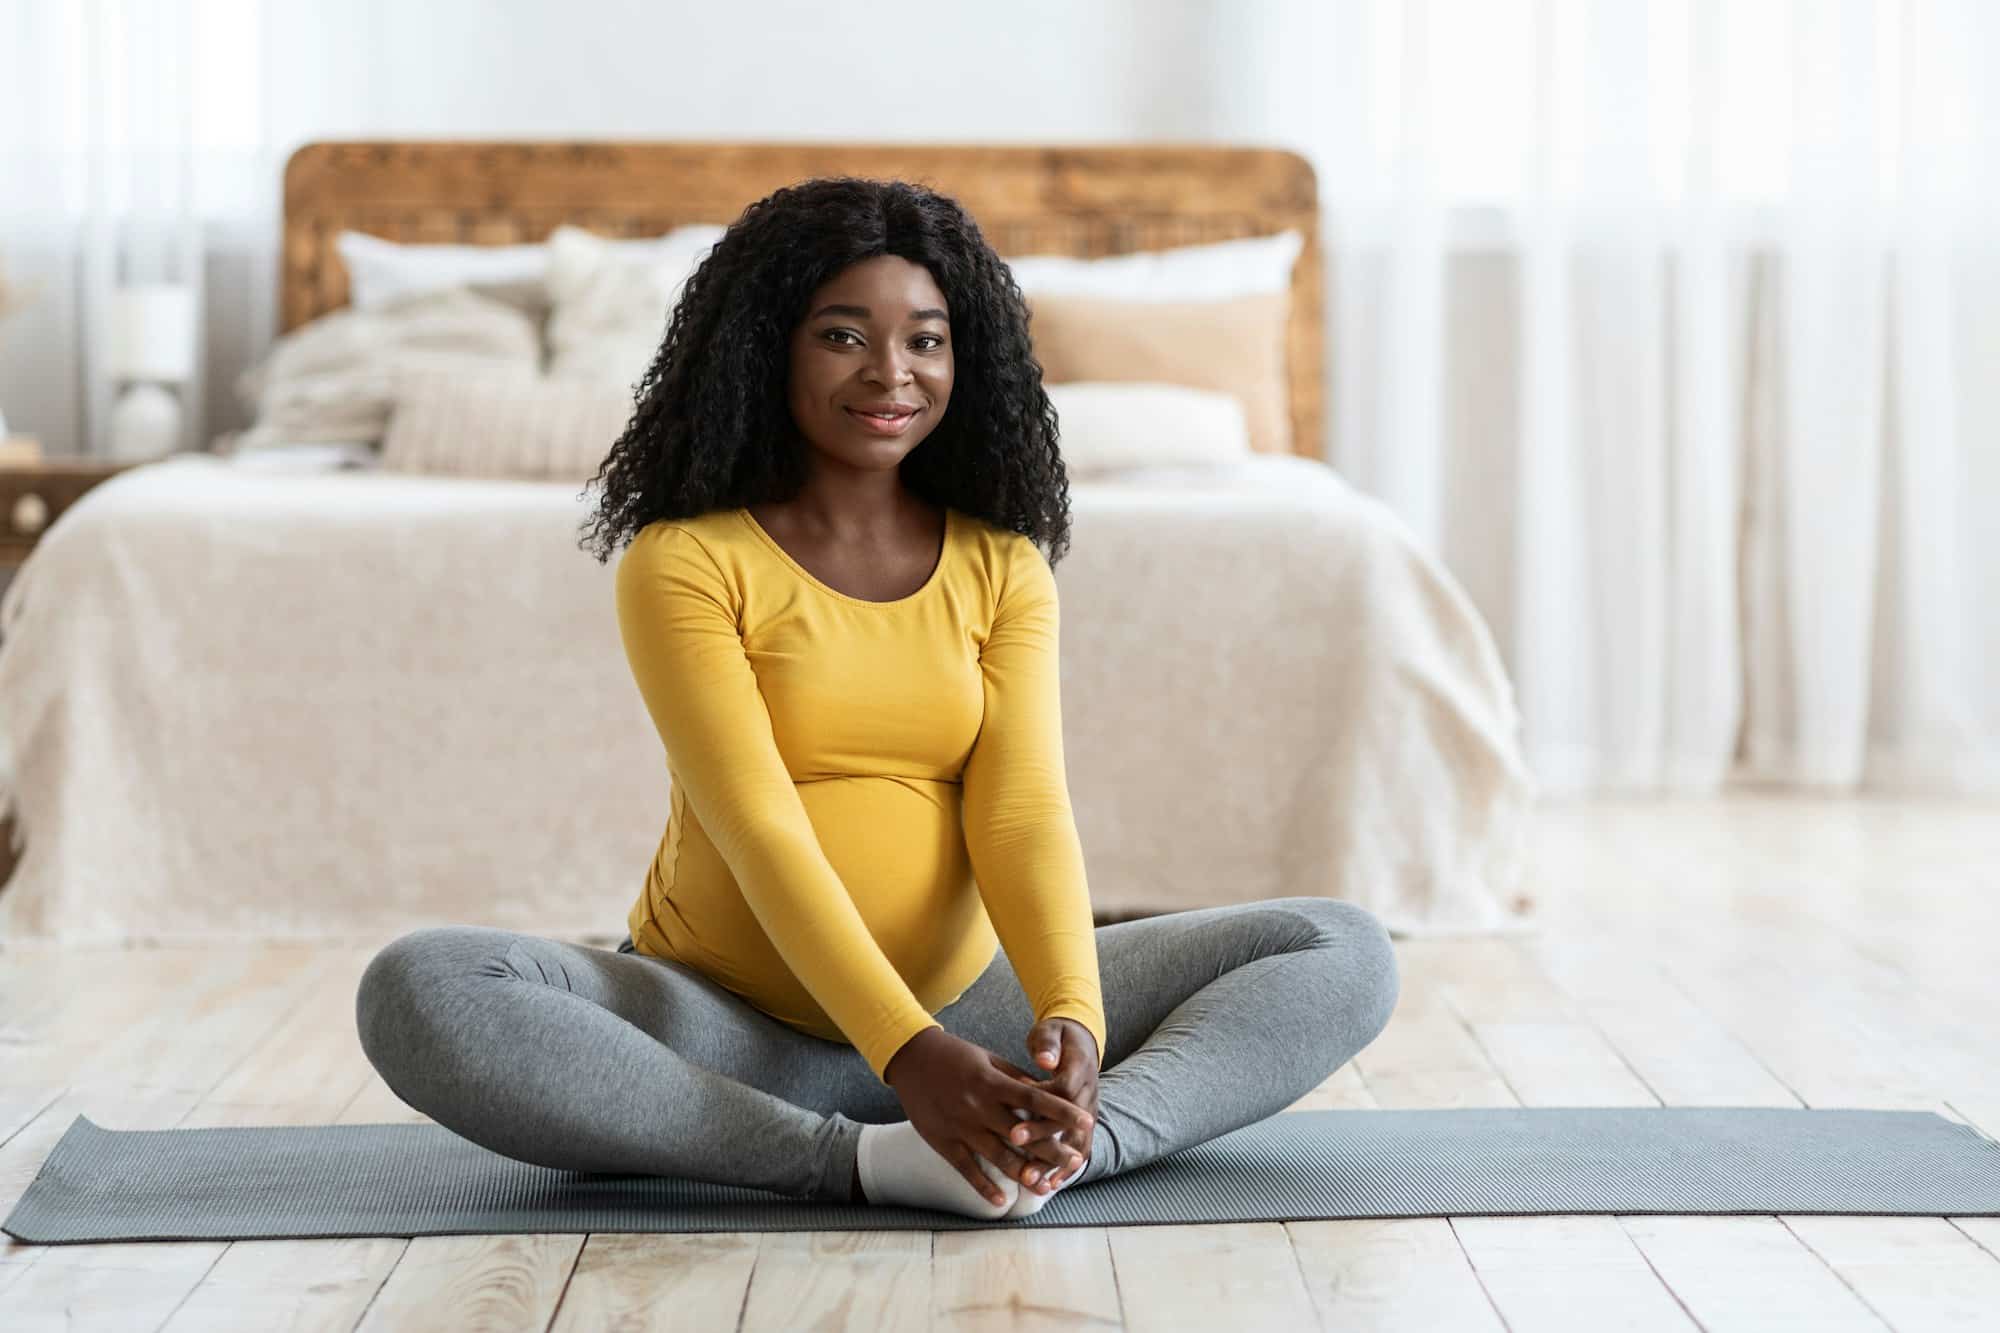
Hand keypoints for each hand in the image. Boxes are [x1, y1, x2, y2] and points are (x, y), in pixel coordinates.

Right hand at [882, 1025, 1094, 1205]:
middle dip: (1051, 1150)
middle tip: (1076, 1162)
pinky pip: (967, 1169)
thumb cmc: (955, 1056)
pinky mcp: (944, 1142)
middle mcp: (979, 1107)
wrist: (911, 1059)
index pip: (1035, 1100)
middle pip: (1023, 1134)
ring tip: (1046, 1186)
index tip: (1086, 1122)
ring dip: (1024, 1174)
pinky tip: (1002, 1201)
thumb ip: (1015, 1080)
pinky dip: (984, 1186)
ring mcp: (961, 1128)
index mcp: (992, 1084)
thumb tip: (1045, 1096)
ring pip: (998, 1156)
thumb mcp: (989, 1059)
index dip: (1062, 1112)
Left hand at [1005, 1017, 1100, 1191]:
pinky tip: (1049, 1186)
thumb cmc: (1060, 1037)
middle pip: (1068, 1121)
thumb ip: (1049, 1045)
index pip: (1064, 1090)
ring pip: (1076, 1142)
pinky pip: (1079, 1149)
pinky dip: (1065, 1169)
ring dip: (1053, 1162)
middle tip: (1014, 1142)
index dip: (1044, 1104)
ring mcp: (1089, 1110)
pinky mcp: (1085, 1123)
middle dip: (1042, 1136)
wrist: (1083, 1042)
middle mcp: (1089, 1092)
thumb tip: (1045, 1059)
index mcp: (1080, 1068)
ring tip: (1030, 1180)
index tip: (1018, 1113)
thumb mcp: (1054, 1032)